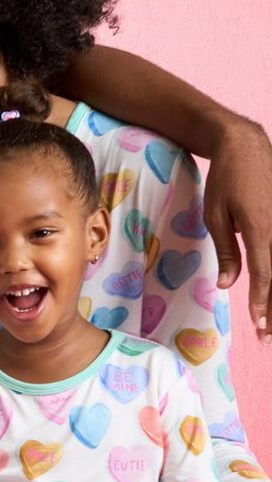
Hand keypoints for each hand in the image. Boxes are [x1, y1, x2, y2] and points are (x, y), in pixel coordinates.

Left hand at [204, 115, 271, 342]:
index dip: (263, 302)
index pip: (266, 274)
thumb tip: (228, 285)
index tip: (259, 324)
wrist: (245, 145)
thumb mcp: (215, 216)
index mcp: (261, 229)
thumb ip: (226, 252)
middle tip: (267, 337)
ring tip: (271, 323)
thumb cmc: (225, 180)